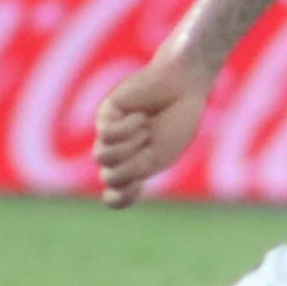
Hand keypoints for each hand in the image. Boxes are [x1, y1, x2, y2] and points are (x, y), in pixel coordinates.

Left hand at [94, 54, 212, 207]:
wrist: (184, 87)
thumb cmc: (178, 121)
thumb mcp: (160, 154)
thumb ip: (135, 169)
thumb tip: (107, 181)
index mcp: (135, 169)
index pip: (114, 197)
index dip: (120, 198)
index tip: (139, 186)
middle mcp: (118, 153)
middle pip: (109, 178)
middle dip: (133, 167)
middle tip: (151, 147)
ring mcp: (109, 133)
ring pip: (102, 157)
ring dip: (129, 146)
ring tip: (146, 128)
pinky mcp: (106, 113)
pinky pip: (105, 133)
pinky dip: (127, 128)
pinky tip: (140, 115)